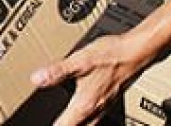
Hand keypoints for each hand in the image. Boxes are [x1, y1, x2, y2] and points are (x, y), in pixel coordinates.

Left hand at [30, 34, 149, 125]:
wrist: (133, 52)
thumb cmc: (109, 56)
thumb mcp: (79, 61)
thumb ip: (57, 71)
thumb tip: (36, 79)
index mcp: (84, 104)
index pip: (64, 125)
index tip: (39, 122)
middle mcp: (94, 109)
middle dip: (64, 125)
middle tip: (55, 121)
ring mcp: (103, 106)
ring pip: (86, 124)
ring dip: (74, 123)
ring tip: (64, 120)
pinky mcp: (108, 99)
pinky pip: (93, 116)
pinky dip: (83, 118)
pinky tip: (80, 109)